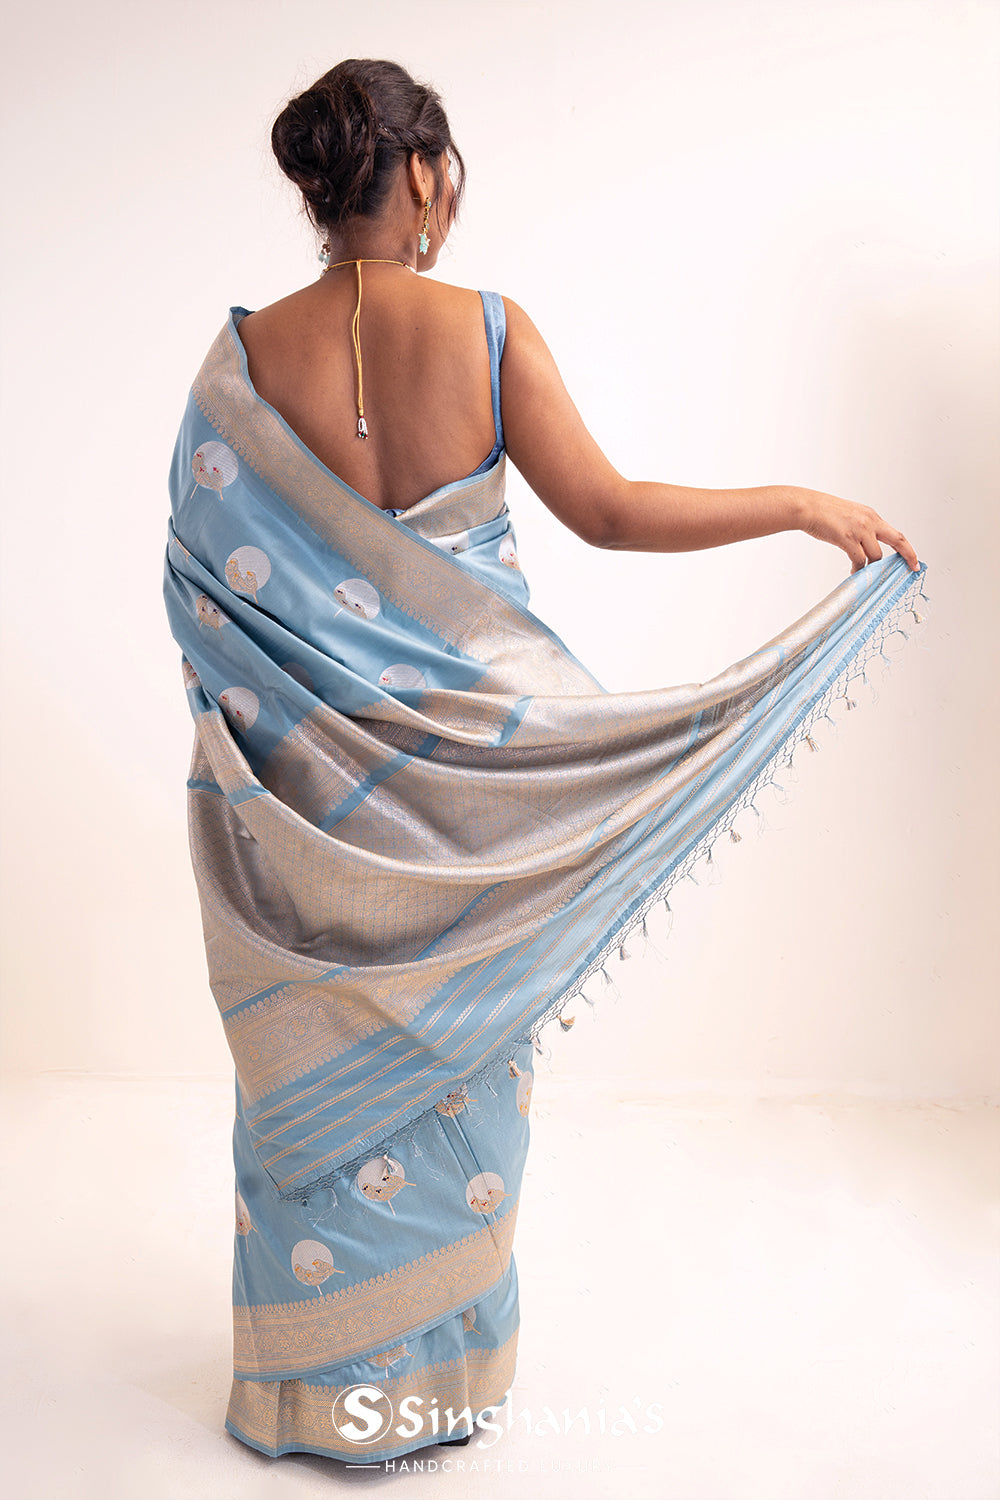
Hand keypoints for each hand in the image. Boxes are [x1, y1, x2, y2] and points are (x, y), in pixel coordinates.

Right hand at [794, 487, 920, 572]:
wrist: (808, 507)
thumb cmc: (823, 512)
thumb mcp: (850, 516)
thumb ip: (862, 530)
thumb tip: (866, 549)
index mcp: (871, 516)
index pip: (895, 533)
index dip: (907, 548)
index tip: (913, 559)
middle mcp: (869, 521)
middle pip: (897, 540)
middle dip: (908, 555)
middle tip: (912, 567)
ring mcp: (860, 530)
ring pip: (876, 556)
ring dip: (871, 568)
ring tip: (863, 573)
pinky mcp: (848, 538)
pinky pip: (859, 560)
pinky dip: (858, 569)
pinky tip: (854, 571)